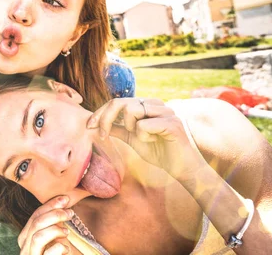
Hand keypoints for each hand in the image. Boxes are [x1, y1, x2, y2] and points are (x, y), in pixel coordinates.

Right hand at [18, 196, 74, 254]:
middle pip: (36, 223)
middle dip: (54, 214)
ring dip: (55, 230)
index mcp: (26, 238)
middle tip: (70, 213)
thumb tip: (63, 200)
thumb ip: (54, 222)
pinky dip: (58, 247)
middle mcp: (25, 248)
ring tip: (67, 232)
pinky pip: (48, 254)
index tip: (65, 199)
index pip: (35, 215)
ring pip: (38, 237)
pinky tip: (66, 249)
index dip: (50, 205)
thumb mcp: (55, 237)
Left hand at [88, 98, 205, 180]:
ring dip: (130, 128)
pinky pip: (144, 125)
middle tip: (104, 135)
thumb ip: (118, 129)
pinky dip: (144, 136)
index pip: (117, 102)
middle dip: (106, 118)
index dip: (100, 113)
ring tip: (142, 138)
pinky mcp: (172, 122)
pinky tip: (155, 141)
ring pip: (132, 110)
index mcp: (147, 105)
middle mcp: (156, 104)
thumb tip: (97, 123)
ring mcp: (165, 111)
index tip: (89, 125)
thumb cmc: (159, 152)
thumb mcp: (133, 139)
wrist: (182, 169)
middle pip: (120, 102)